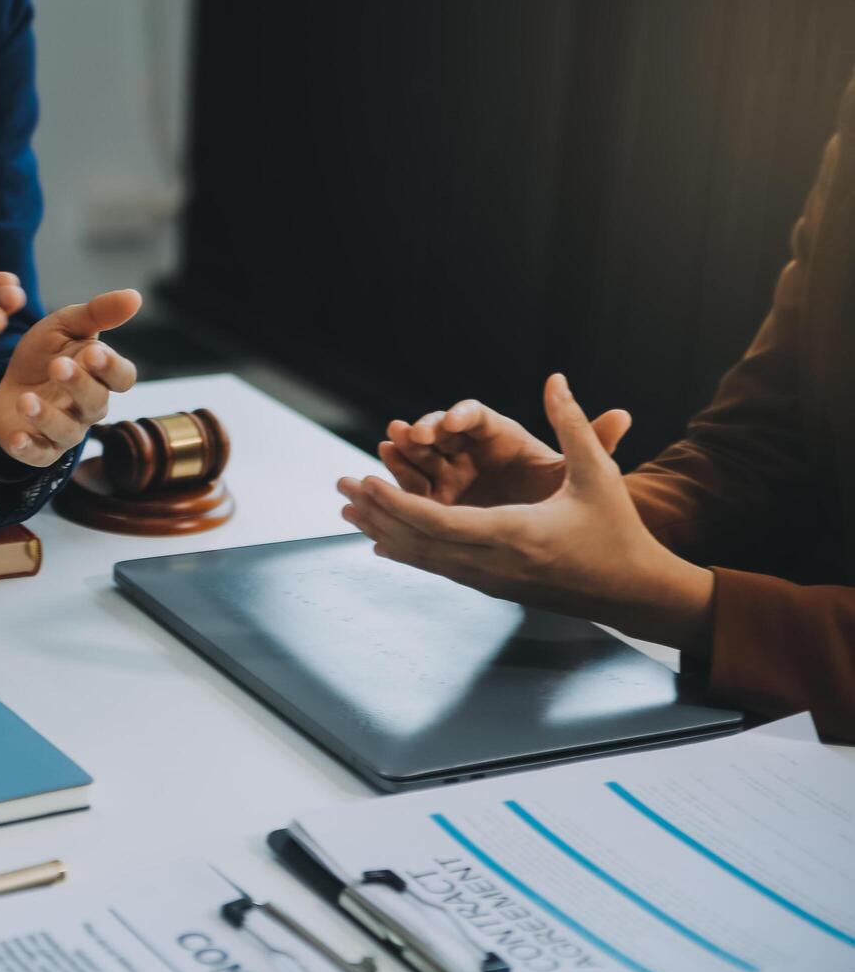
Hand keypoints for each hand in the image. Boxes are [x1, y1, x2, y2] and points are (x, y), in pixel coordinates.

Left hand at [0, 289, 141, 466]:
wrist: (5, 382)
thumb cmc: (44, 354)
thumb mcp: (65, 325)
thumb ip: (98, 313)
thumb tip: (135, 296)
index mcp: (101, 376)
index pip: (122, 378)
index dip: (111, 368)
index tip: (92, 352)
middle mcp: (89, 407)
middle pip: (96, 403)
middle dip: (78, 385)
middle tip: (57, 366)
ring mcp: (66, 431)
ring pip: (68, 431)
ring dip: (48, 417)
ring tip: (27, 400)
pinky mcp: (40, 450)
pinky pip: (39, 455)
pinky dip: (28, 448)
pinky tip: (15, 437)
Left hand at [338, 374, 713, 648]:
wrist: (630, 592)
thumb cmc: (617, 529)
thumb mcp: (598, 474)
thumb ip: (574, 426)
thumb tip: (555, 379)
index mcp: (514, 534)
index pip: (439, 522)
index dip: (398, 503)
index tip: (366, 481)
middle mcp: (493, 563)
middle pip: (418, 540)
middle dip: (377, 512)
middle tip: (340, 487)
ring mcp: (489, 580)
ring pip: (422, 557)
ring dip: (383, 532)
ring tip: (346, 509)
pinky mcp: (490, 587)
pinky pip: (437, 567)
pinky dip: (405, 552)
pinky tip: (378, 543)